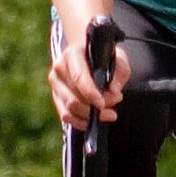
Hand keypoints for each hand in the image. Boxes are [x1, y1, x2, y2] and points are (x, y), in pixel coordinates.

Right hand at [49, 12, 132, 130]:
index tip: (102, 104)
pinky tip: (95, 120)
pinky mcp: (57, 97)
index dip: (90, 93)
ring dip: (90, 117)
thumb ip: (119, 73)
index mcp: (72, 54)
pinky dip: (82, 122)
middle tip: (115, 102)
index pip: (78, 77)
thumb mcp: (119, 60)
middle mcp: (59, 68)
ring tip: (109, 112)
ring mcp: (56, 84)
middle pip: (73, 99)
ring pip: (69, 111)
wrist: (93, 58)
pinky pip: (67, 117)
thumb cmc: (107, 59)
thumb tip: (113, 91)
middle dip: (95, 108)